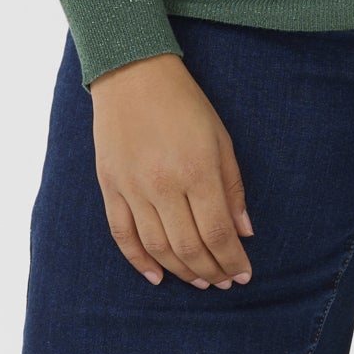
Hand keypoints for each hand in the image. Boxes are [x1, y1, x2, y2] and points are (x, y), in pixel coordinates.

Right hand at [89, 53, 254, 288]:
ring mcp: (132, 188)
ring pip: (157, 248)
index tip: (244, 274)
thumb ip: (232, 186)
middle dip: (211, 271)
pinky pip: (122, 236)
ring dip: (181, 272)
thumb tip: (244, 232)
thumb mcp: (220, 137)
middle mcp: (163, 184)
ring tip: (200, 281)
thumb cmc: (184, 102)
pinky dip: (139, 262)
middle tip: (224, 281)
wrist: (133, 72)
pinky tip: (156, 276)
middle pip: (188, 247)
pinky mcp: (109, 187)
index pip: (217, 232)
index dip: (232, 260)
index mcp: (197, 169)